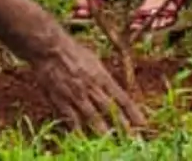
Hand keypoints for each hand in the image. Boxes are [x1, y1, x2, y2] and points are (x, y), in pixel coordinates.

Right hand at [26, 33, 142, 132]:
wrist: (49, 47)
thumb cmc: (72, 51)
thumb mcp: (94, 60)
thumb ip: (103, 77)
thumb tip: (114, 89)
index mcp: (102, 76)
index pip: (122, 98)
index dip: (133, 112)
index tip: (142, 124)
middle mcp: (92, 87)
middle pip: (110, 110)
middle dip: (123, 126)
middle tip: (133, 140)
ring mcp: (76, 95)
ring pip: (93, 118)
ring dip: (104, 132)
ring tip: (112, 143)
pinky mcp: (61, 100)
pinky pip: (71, 119)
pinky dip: (78, 131)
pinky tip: (83, 140)